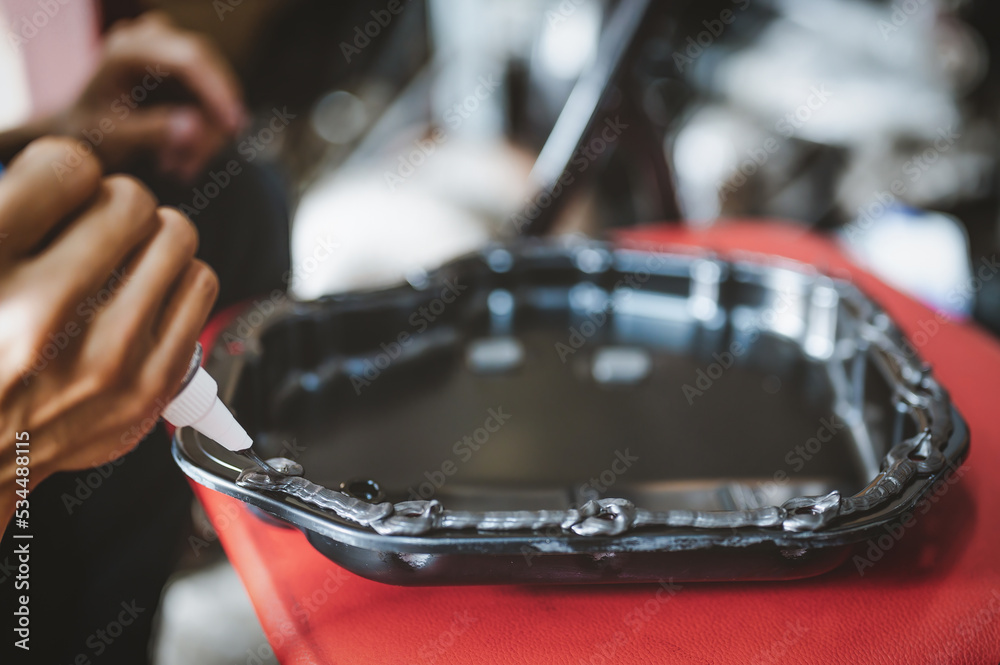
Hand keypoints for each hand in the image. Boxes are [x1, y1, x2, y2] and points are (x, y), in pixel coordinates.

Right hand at [0, 138, 218, 523]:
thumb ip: (11, 208)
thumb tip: (68, 168)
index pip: (66, 166)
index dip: (65, 170)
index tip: (60, 188)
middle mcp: (43, 314)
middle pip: (132, 201)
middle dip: (115, 202)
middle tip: (97, 225)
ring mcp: (105, 356)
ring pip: (177, 237)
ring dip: (153, 237)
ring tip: (124, 258)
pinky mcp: (149, 386)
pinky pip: (200, 285)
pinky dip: (177, 279)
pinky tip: (146, 294)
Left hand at [53, 12, 245, 180]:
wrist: (84, 130)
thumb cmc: (90, 135)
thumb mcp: (113, 140)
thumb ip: (150, 132)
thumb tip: (194, 125)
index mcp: (127, 50)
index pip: (188, 59)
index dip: (217, 92)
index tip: (234, 128)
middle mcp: (152, 37)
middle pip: (209, 71)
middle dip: (211, 123)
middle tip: (189, 168)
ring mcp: (172, 47)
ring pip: (218, 88)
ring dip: (207, 135)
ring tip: (178, 167)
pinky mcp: (187, 64)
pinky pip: (216, 97)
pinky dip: (206, 132)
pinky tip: (184, 156)